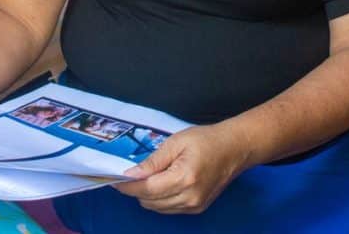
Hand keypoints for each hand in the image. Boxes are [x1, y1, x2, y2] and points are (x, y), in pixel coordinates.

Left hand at [113, 123, 250, 214]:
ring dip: (147, 195)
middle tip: (129, 174)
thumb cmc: (206, 140)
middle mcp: (189, 197)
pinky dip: (159, 199)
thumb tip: (131, 174)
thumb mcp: (176, 142)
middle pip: (149, 201)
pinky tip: (160, 183)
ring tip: (145, 177)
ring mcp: (194, 205)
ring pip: (157, 208)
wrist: (234, 148)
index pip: (146, 189)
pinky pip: (169, 209)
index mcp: (184, 178)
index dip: (127, 186)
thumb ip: (153, 161)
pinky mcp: (197, 208)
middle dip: (135, 190)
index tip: (114, 179)